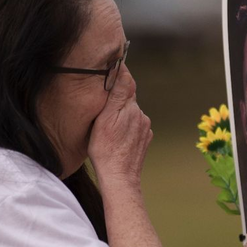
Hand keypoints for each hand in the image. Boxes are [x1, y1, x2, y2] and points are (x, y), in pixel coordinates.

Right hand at [88, 69, 150, 188]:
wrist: (119, 178)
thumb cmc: (106, 150)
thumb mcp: (105, 119)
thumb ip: (116, 94)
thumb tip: (123, 71)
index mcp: (131, 107)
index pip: (127, 82)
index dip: (119, 74)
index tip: (110, 68)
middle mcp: (141, 115)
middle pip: (128, 98)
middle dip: (117, 98)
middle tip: (102, 103)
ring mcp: (145, 128)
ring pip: (131, 113)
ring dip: (121, 114)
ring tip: (107, 125)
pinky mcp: (145, 139)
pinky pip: (134, 126)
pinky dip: (126, 126)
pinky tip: (116, 136)